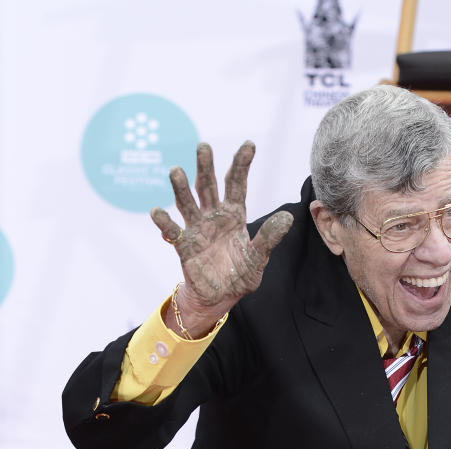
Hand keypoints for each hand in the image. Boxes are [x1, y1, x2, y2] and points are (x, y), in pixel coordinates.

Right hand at [150, 141, 293, 336]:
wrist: (220, 297)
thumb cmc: (240, 275)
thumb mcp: (258, 258)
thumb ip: (269, 238)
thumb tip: (288, 217)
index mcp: (234, 216)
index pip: (237, 185)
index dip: (242, 165)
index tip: (249, 144)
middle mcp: (213, 217)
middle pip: (208, 187)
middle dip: (206, 167)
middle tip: (204, 146)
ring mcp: (197, 229)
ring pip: (187, 203)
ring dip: (181, 188)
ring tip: (176, 171)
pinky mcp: (184, 245)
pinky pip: (173, 231)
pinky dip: (164, 222)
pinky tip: (157, 211)